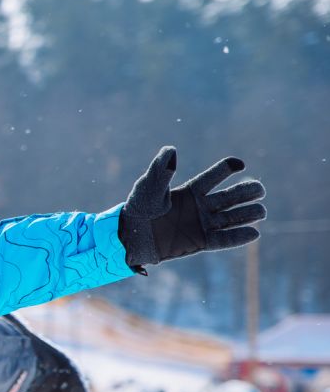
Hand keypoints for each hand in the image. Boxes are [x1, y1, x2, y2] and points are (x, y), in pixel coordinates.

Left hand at [118, 146, 265, 272]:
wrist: (131, 235)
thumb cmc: (138, 207)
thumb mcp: (149, 186)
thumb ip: (161, 169)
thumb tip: (172, 149)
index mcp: (190, 190)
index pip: (214, 177)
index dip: (227, 169)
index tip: (239, 164)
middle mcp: (200, 206)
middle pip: (229, 197)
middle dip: (246, 192)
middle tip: (260, 190)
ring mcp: (201, 224)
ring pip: (231, 218)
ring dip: (248, 214)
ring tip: (261, 211)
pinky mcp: (200, 242)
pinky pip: (223, 240)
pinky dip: (238, 237)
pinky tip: (255, 233)